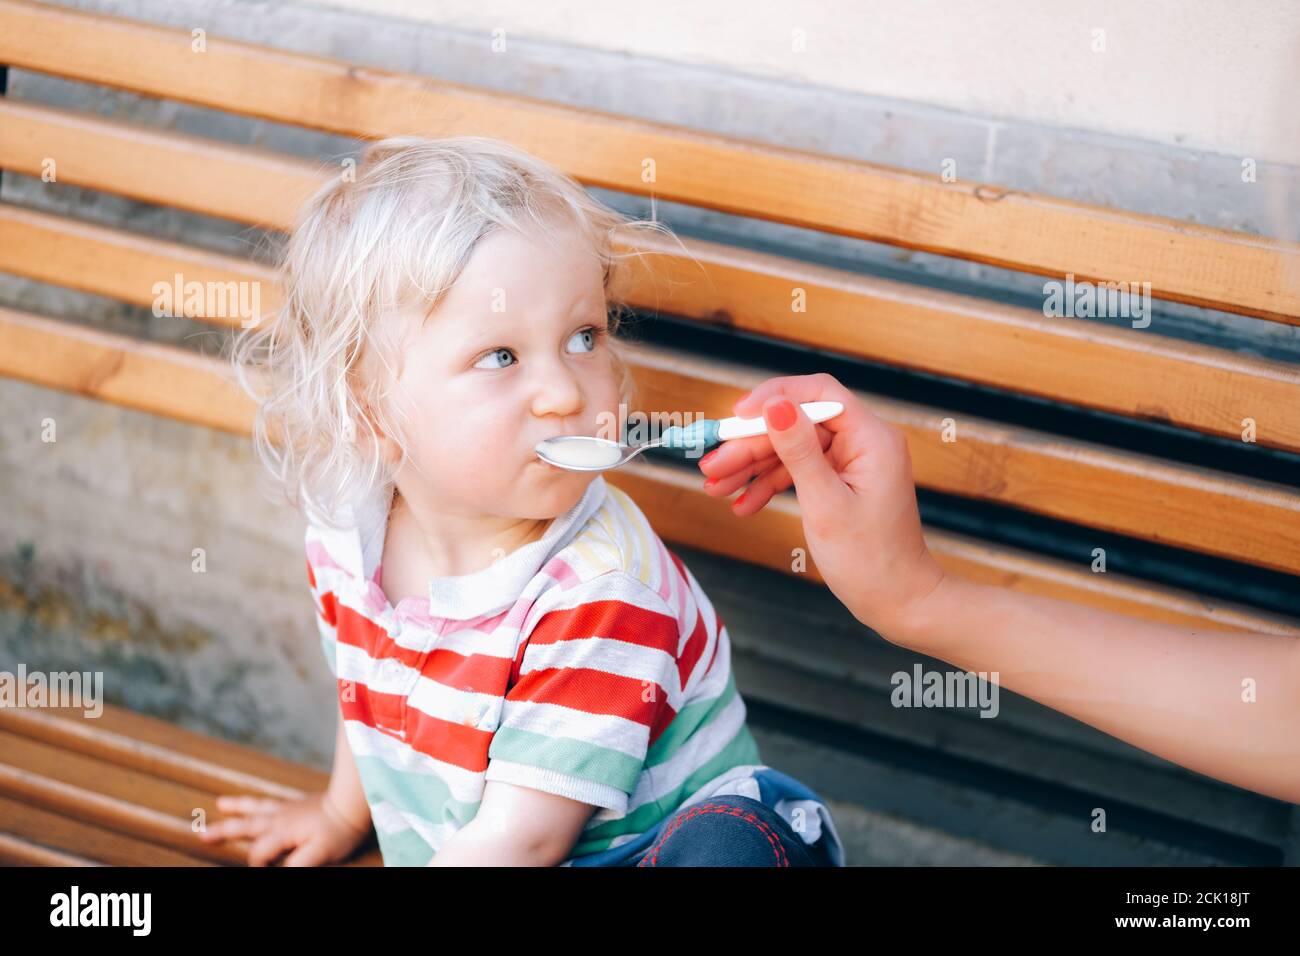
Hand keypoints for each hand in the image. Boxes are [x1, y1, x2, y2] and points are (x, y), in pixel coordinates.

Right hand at [197, 791, 370, 866]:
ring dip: (235, 809)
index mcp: (281, 832)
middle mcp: (278, 819)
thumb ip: (294, 867)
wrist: (353, 802)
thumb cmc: (338, 831)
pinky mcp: (295, 803)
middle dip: (224, 831)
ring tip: (219, 804)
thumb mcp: (318, 855)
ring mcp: (286, 809)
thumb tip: (273, 871)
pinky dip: (254, 800)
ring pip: (254, 809)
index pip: (258, 853)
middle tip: (201, 834)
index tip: (262, 869)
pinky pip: (268, 800)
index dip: (257, 865)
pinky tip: (246, 800)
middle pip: (246, 826)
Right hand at [698, 372, 945, 639]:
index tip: (736, 417)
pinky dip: (770, 486)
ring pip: (791, 449)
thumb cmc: (870, 560)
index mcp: (871, 438)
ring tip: (714, 488)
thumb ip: (799, 451)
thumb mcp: (826, 504)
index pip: (819, 394)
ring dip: (752, 467)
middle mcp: (863, 442)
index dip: (774, 398)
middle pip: (797, 424)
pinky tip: (743, 505)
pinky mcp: (841, 482)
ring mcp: (852, 463)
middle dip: (751, 445)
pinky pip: (799, 472)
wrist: (898, 602)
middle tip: (711, 466)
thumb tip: (774, 405)